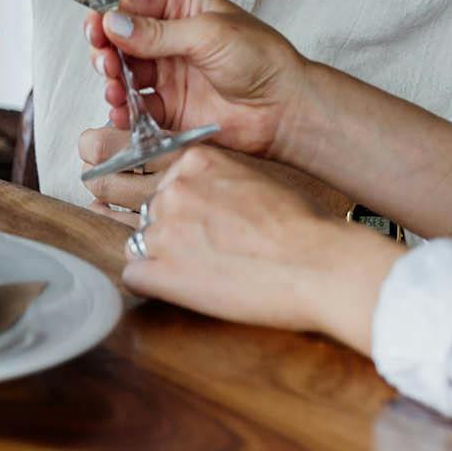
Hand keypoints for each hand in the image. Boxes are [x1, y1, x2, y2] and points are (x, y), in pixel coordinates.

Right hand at [81, 0, 304, 166]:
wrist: (285, 109)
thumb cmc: (263, 60)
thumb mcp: (208, 34)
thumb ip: (158, 33)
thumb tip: (115, 24)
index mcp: (182, 5)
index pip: (132, 7)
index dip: (111, 20)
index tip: (98, 31)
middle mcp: (171, 37)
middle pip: (121, 42)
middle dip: (108, 52)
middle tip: (108, 63)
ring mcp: (169, 74)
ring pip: (125, 75)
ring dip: (113, 83)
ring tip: (116, 90)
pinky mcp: (171, 107)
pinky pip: (138, 108)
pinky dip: (125, 112)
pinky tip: (122, 114)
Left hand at [116, 147, 401, 352]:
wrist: (317, 263)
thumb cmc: (302, 225)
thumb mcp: (255, 178)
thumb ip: (218, 181)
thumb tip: (206, 200)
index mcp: (196, 161)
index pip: (158, 176)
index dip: (174, 203)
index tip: (185, 218)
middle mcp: (173, 190)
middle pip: (145, 209)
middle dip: (168, 231)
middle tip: (203, 251)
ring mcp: (163, 231)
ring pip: (137, 242)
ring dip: (162, 259)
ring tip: (203, 272)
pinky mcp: (162, 273)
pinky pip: (134, 276)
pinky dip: (155, 285)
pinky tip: (187, 289)